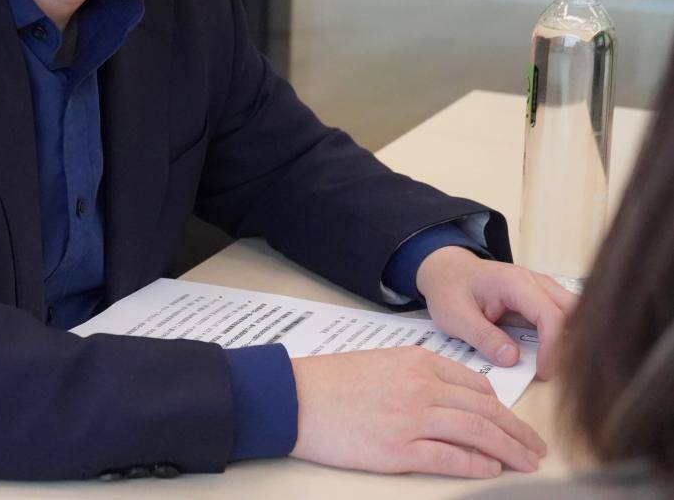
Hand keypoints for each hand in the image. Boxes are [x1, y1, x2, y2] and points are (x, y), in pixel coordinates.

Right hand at [289, 347, 546, 477]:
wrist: (295, 397)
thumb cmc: (331, 381)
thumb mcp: (381, 363)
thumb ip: (418, 375)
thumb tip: (452, 398)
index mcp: (418, 362)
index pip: (476, 384)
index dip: (502, 407)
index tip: (513, 422)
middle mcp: (422, 387)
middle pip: (486, 410)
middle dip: (518, 431)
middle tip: (536, 447)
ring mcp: (413, 419)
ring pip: (478, 433)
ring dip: (509, 450)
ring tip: (527, 463)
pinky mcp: (400, 449)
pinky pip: (451, 457)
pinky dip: (478, 464)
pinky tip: (493, 469)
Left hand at [415, 247, 578, 379]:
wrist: (445, 270)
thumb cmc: (448, 289)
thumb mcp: (455, 315)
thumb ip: (483, 337)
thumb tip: (512, 359)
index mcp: (514, 282)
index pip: (551, 316)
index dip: (553, 348)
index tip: (543, 372)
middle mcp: (535, 282)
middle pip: (574, 312)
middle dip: (572, 343)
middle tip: (556, 370)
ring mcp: (541, 288)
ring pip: (574, 313)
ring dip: (571, 339)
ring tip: (555, 364)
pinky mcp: (541, 298)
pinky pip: (563, 316)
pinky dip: (564, 335)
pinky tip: (552, 354)